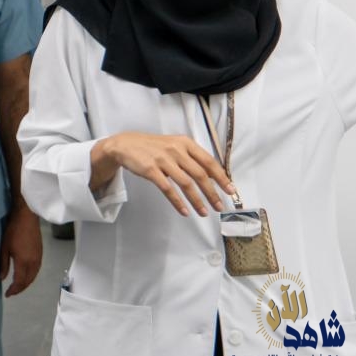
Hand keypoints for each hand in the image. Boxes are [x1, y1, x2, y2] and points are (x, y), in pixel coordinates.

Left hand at [0, 206, 41, 297]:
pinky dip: (31, 276)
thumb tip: (2, 278)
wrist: (26, 217)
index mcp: (23, 262)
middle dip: (20, 289)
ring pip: (34, 276)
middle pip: (28, 281)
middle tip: (12, 292)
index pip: (19, 282)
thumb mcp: (4, 248)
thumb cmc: (13, 230)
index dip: (14, 290)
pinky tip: (26, 275)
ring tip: (18, 286)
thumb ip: (3, 264)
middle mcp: (33, 263)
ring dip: (26, 283)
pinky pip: (37, 270)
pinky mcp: (41, 253)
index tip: (7, 294)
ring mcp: (39, 258)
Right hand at [95, 132, 233, 216]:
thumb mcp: (174, 145)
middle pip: (200, 174)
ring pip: (186, 184)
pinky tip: (184, 211)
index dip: (221, 177)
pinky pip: (168, 189)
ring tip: (204, 212)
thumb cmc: (153, 147)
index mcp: (185, 143)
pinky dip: (178, 202)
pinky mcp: (151, 170)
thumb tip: (213, 176)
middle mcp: (176, 150)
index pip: (209, 162)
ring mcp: (163, 160)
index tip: (230, 191)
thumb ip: (192, 157)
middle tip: (219, 206)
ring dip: (197, 201)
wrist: (125, 144)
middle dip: (212, 193)